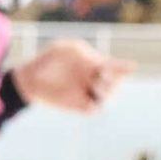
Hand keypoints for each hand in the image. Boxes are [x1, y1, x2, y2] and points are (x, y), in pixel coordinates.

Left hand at [14, 40, 135, 113]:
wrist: (29, 80)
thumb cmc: (47, 60)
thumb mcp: (61, 49)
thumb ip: (76, 51)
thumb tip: (92, 58)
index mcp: (94, 64)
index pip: (114, 66)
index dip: (123, 67)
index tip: (131, 67)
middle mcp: (95, 80)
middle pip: (114, 83)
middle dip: (113, 81)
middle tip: (102, 75)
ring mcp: (88, 94)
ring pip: (107, 98)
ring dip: (106, 95)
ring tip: (97, 89)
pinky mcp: (78, 106)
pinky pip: (92, 110)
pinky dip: (93, 108)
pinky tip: (87, 104)